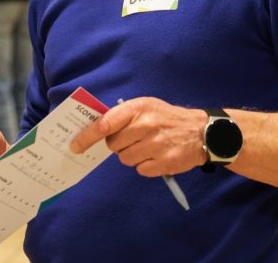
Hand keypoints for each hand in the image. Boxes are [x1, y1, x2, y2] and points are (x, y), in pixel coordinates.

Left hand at [70, 97, 207, 176]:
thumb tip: (94, 128)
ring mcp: (156, 145)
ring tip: (147, 146)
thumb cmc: (166, 118)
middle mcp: (146, 125)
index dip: (87, 136)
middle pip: (113, 145)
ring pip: (125, 159)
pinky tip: (156, 156)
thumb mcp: (145, 106)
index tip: (75, 146)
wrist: (201, 131)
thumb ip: (122, 115)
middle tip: (132, 139)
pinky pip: (141, 170)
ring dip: (132, 156)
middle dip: (118, 145)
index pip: (105, 124)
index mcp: (137, 109)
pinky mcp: (165, 163)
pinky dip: (145, 165)